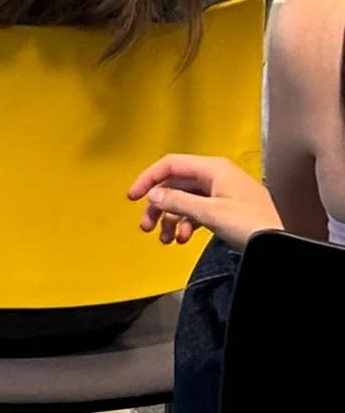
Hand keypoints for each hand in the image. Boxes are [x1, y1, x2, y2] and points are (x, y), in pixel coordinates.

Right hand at [127, 154, 281, 248]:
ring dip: (172, 219)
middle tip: (146, 226)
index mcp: (212, 168)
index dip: (149, 179)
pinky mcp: (227, 208)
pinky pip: (198, 211)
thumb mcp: (210, 213)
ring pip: (186, 200)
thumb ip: (179, 202)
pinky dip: (187, 224)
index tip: (133, 197)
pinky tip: (183, 240)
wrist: (280, 247)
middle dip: (159, 206)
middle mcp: (216, 175)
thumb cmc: (249, 225)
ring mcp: (222, 192)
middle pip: (176, 184)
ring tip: (166, 240)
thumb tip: (153, 195)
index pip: (171, 164)